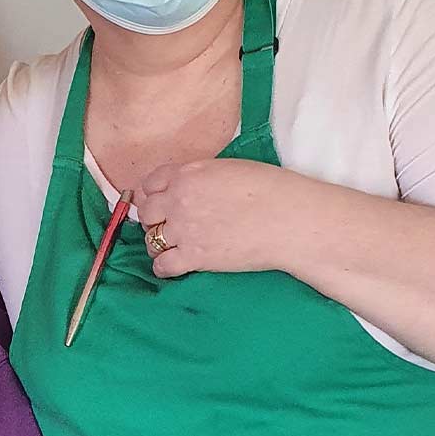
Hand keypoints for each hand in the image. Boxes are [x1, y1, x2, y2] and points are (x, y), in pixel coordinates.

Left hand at [133, 159, 301, 278]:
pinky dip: (164, 267)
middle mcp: (178, 200)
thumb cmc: (267, 189)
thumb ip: (197, 175)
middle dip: (153, 218)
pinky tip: (173, 265)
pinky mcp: (195, 257)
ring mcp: (184, 229)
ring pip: (150, 239)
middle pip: (146, 212)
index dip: (153, 193)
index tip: (160, 201)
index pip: (149, 183)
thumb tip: (188, 184)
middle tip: (165, 224)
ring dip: (157, 243)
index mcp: (186, 174)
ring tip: (169, 246)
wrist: (288, 219)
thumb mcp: (225, 168)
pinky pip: (163, 265)